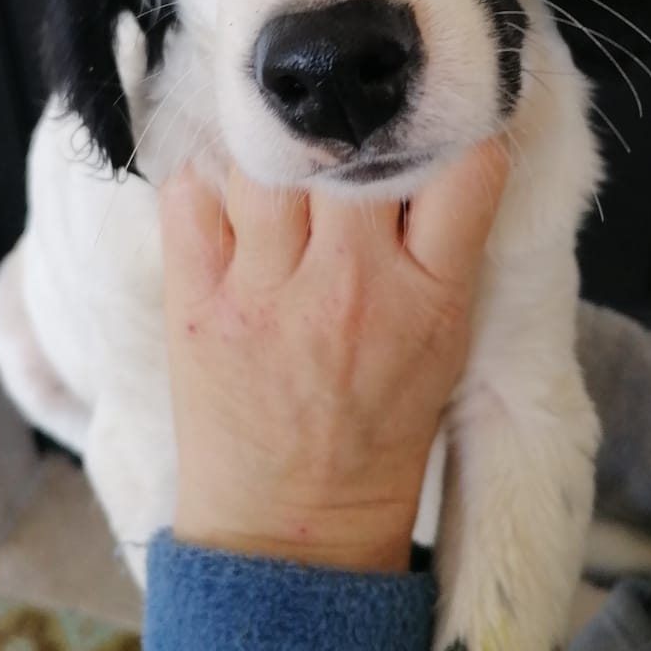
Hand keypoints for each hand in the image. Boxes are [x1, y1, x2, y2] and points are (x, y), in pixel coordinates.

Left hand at [158, 142, 510, 572]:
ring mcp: (266, 295)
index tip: (428, 120)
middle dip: (348, 134)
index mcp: (429, 298)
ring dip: (275, 152)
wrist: (294, 530)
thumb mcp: (445, 341)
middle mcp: (350, 288)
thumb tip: (430, 149)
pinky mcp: (197, 306)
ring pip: (266, 162)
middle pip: (350, 152)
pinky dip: (204, 180)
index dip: (447, 128)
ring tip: (282, 167)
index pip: (461, 171)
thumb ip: (444, 248)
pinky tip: (225, 197)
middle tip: (340, 139)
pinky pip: (190, 196)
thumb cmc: (379, 431)